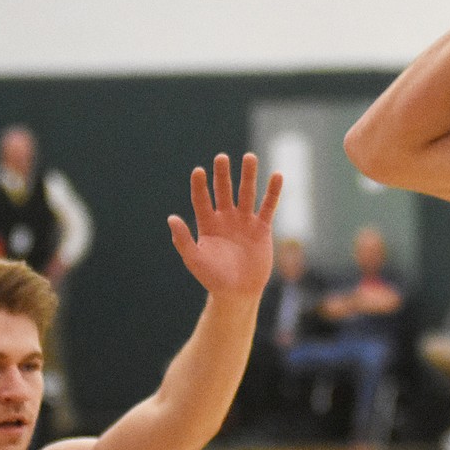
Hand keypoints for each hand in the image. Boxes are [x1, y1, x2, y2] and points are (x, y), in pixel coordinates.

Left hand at [168, 153, 282, 297]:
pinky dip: (273, 192)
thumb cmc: (213, 278)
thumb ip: (183, 240)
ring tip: (249, 157)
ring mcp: (244, 221)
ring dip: (248, 175)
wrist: (238, 292)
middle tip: (221, 158)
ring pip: (247, 193)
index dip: (200, 185)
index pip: (202, 199)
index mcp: (207, 224)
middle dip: (223, 174)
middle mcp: (225, 218)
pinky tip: (277, 176)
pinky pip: (268, 206)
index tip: (199, 171)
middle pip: (224, 190)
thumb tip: (171, 218)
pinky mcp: (262, 228)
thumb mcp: (195, 260)